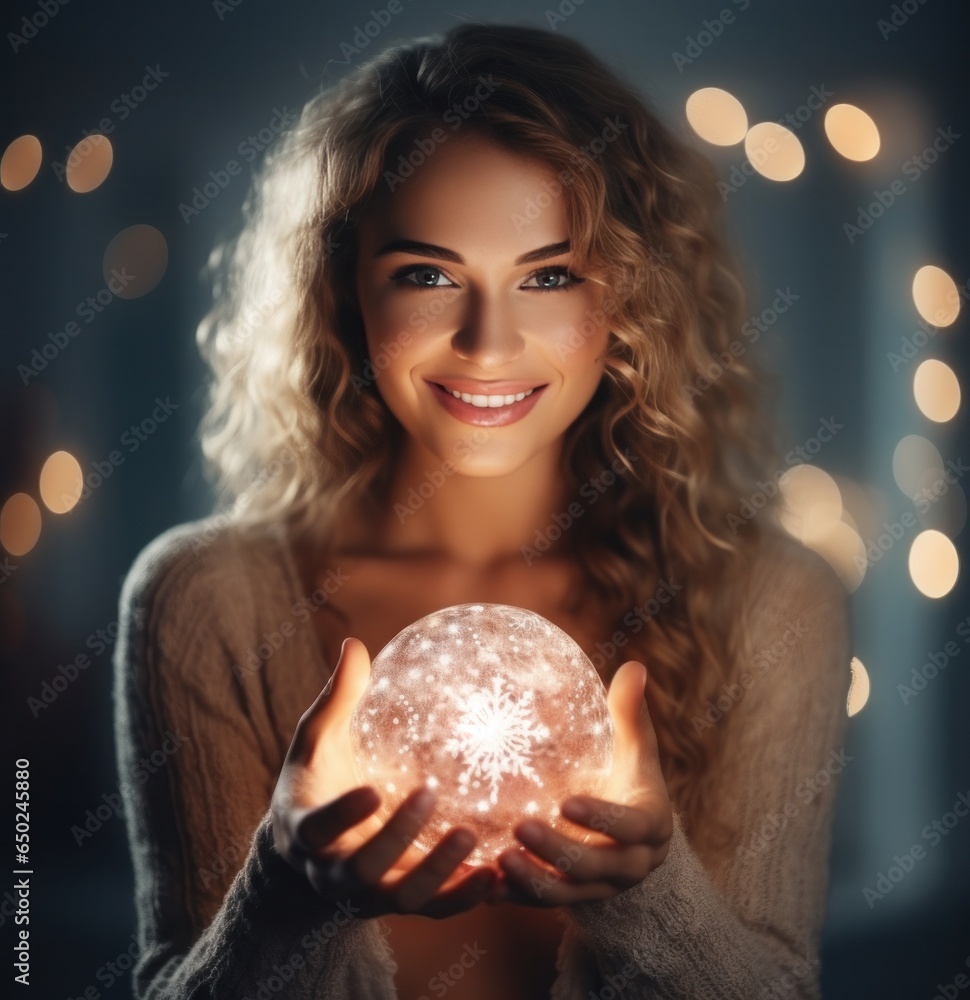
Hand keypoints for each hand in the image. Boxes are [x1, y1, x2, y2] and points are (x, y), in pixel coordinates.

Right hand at [271, 637, 495, 917]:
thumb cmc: (318, 778)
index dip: (342, 816)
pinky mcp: (402, 903)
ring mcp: (371, 895)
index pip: (319, 829)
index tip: (371, 789)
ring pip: (405, 896)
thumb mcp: (317, 741)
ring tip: (475, 839)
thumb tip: (354, 644)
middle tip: (429, 794)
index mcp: (308, 832)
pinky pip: (436, 908)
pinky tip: (501, 874)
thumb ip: (336, 700)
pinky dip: (465, 897)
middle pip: (364, 869)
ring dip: (439, 872)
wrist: (311, 852)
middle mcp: (336, 872)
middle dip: (396, 837)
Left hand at [491, 660, 672, 906]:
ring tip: (499, 859)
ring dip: (534, 880)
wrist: (630, 837)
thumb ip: (631, 713)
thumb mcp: (635, 748)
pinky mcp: (571, 900)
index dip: (601, 818)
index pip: (630, 826)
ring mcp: (599, 888)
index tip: (566, 801)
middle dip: (559, 851)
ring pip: (568, 893)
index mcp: (649, 826)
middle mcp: (629, 865)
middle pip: (596, 866)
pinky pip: (543, 903)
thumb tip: (634, 665)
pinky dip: (515, 897)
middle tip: (521, 826)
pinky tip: (483, 884)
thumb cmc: (628, 777)